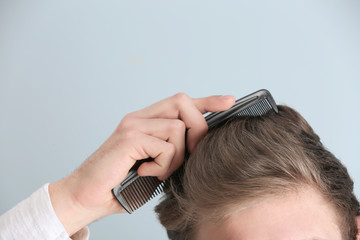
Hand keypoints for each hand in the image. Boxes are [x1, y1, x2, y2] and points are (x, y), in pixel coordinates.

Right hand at [49, 93, 234, 235]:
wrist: (88, 194)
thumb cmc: (122, 182)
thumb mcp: (154, 162)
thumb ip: (171, 149)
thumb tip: (198, 146)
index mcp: (145, 120)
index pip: (181, 102)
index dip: (207, 100)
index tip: (228, 101)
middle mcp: (139, 117)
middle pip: (183, 103)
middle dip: (196, 130)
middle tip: (187, 154)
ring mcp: (134, 125)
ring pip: (178, 129)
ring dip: (175, 158)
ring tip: (157, 171)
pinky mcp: (130, 138)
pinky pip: (166, 148)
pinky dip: (162, 167)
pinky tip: (146, 174)